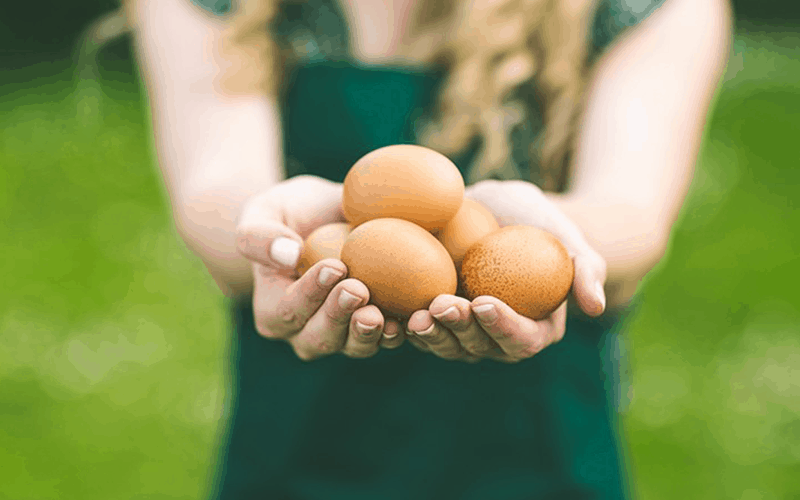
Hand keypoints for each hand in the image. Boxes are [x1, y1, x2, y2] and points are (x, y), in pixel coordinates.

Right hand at [236, 175, 404, 360]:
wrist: (327, 217)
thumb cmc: (289, 213)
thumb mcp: (263, 212)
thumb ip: (260, 235)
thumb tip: (288, 255)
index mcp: (273, 312)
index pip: (288, 310)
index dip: (309, 293)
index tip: (334, 266)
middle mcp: (305, 333)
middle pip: (320, 337)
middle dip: (339, 316)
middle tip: (358, 290)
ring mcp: (342, 336)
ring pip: (353, 345)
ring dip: (368, 333)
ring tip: (382, 314)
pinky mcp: (374, 329)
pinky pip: (385, 338)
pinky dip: (398, 331)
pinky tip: (410, 317)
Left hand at [406, 179, 606, 362]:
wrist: (496, 210)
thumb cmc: (537, 222)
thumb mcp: (566, 236)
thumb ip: (585, 270)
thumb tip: (596, 308)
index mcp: (535, 330)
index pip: (521, 340)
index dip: (502, 327)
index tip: (484, 301)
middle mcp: (497, 340)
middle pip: (479, 348)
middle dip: (459, 331)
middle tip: (442, 305)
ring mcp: (464, 334)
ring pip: (446, 345)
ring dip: (430, 334)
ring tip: (415, 313)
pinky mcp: (435, 321)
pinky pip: (421, 329)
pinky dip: (405, 323)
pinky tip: (390, 309)